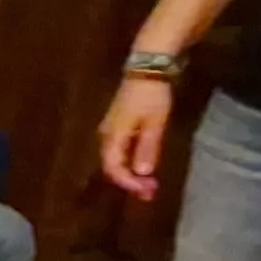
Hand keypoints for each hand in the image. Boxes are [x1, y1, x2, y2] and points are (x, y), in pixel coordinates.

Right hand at [102, 77, 177, 200]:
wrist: (147, 67)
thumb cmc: (151, 95)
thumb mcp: (154, 122)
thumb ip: (147, 147)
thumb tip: (141, 173)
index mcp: (113, 136)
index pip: (114, 168)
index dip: (129, 183)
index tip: (146, 192)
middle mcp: (106, 136)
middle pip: (113, 166)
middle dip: (131, 182)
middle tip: (150, 193)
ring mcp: (111, 130)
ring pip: (116, 159)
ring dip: (131, 173)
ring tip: (148, 183)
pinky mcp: (118, 125)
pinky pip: (120, 151)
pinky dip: (131, 161)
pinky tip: (142, 165)